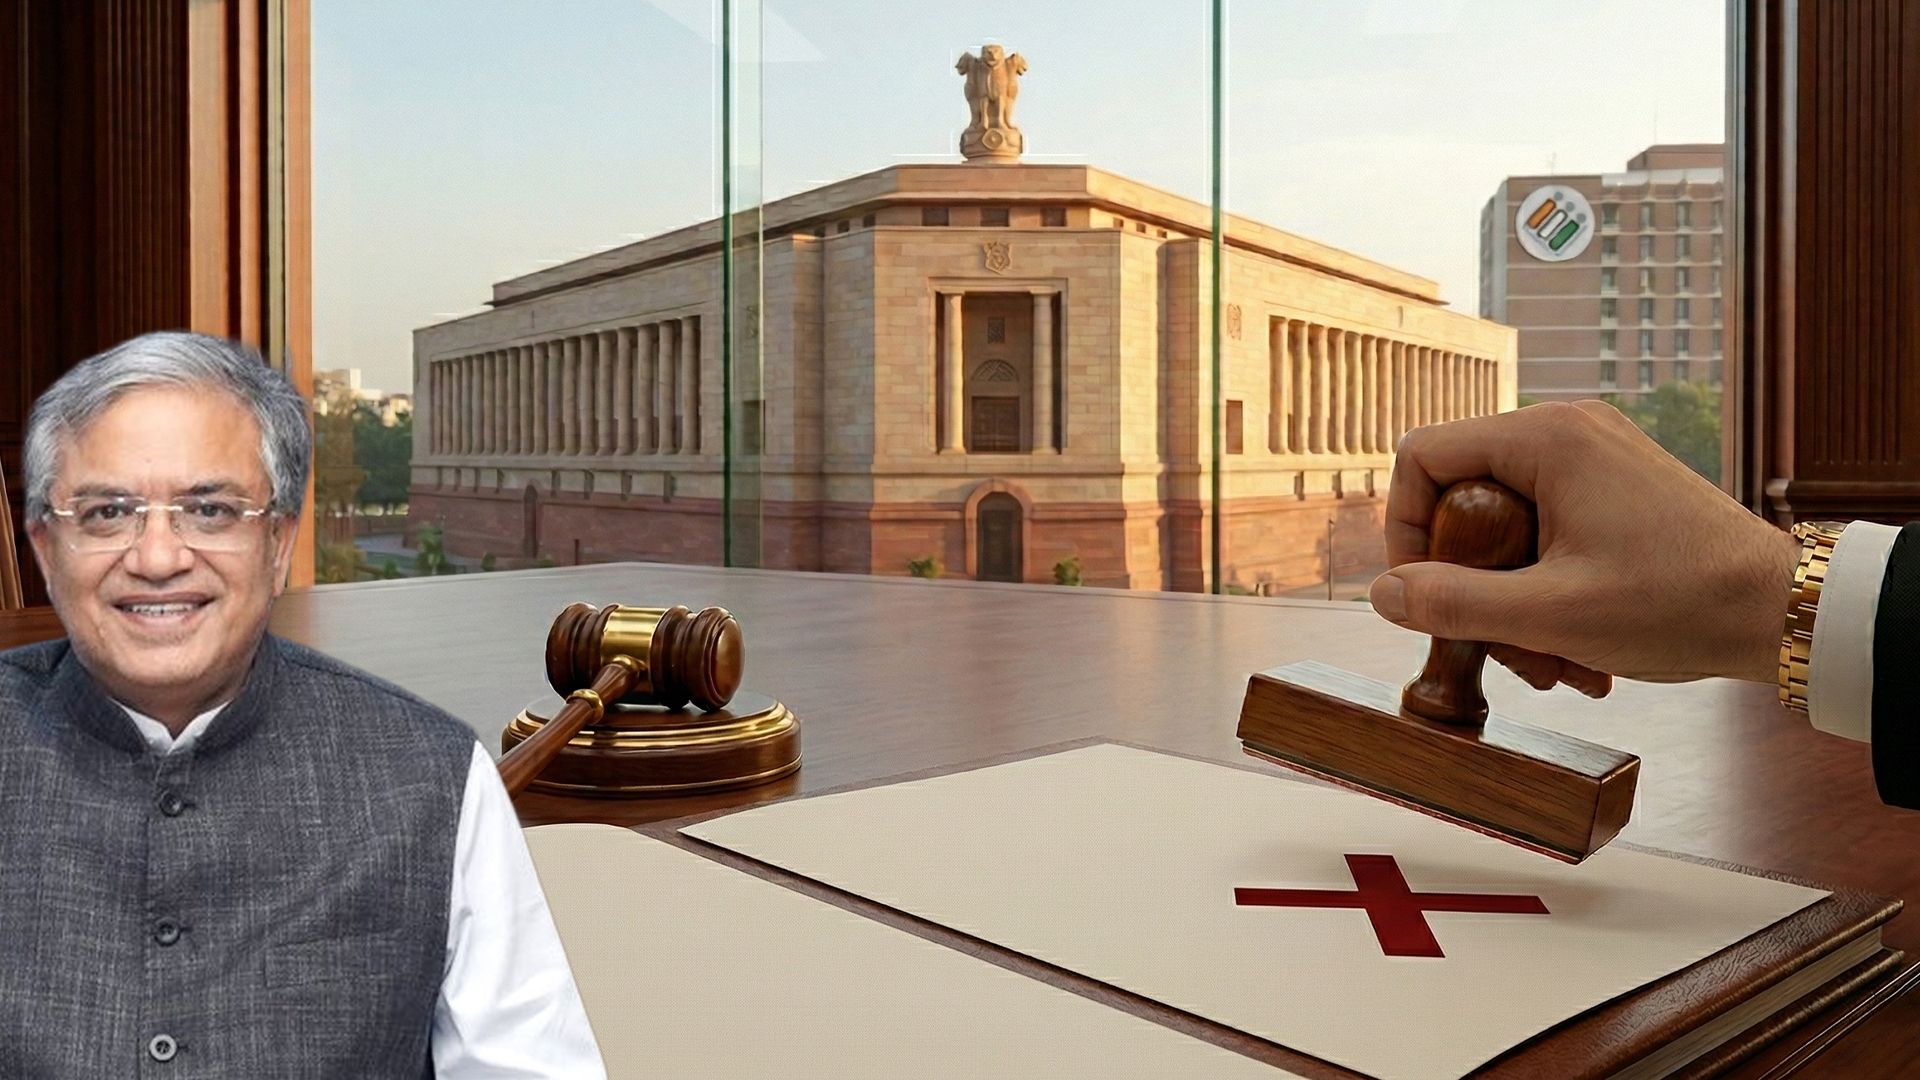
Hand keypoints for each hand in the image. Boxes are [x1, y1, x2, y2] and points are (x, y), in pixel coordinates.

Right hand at [1368, 401, 1802, 690]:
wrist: (1782, 611)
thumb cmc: (1681, 603)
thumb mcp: (1550, 615)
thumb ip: (1454, 603)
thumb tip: (1382, 595)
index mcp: (1546, 438)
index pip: (1421, 456)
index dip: (1405, 529)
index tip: (1424, 594)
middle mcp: (1565, 432)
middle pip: (1462, 500)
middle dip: (1470, 585)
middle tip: (1497, 645)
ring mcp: (1592, 460)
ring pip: (1502, 529)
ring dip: (1510, 604)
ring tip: (1551, 663)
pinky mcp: (1612, 491)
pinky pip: (1542, 536)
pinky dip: (1544, 593)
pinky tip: (1576, 649)